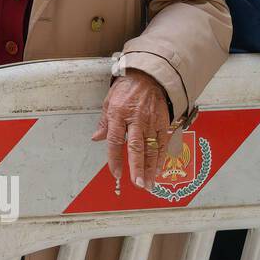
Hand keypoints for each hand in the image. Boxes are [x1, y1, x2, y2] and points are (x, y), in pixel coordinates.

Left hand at [91, 71, 175, 189]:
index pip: (115, 140)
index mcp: (118, 114)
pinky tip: (158, 170)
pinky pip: (162, 142)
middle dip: (136, 167)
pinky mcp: (163, 122)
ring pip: (151, 148)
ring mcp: (151, 121)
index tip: (116, 173)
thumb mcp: (109, 102)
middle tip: (137, 183)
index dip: (115, 159)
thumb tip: (96, 139)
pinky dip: (161, 158)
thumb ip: (104, 123)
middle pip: (136, 147)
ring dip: (150, 167)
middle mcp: (135, 119)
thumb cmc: (126, 89)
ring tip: (148, 183)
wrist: (148, 76)